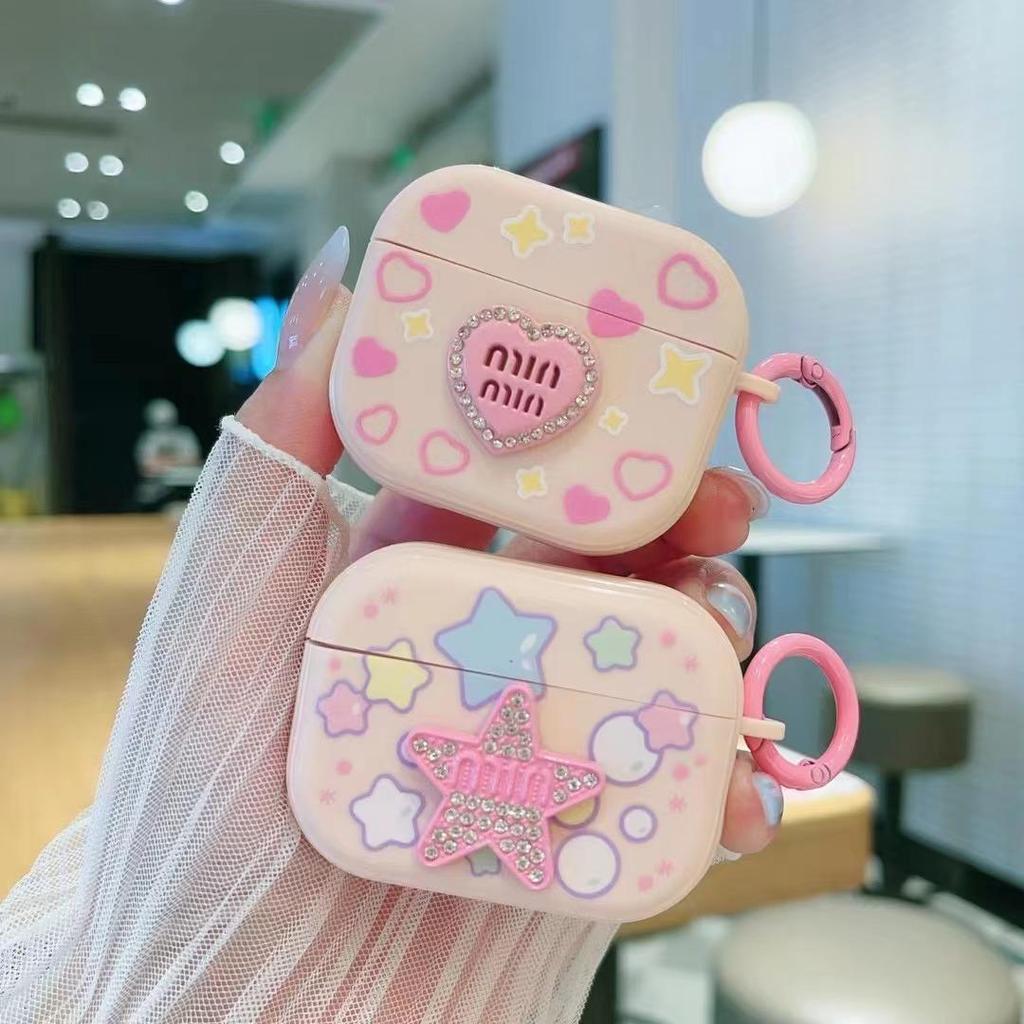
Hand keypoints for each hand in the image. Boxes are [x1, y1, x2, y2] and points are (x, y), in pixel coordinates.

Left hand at [239, 226, 782, 856]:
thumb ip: (285, 433)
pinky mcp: (580, 834)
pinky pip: (680, 789)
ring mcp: (539, 738)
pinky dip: (729, 779)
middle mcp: (483, 651)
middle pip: (618, 564)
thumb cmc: (198, 793)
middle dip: (687, 529)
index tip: (652, 398)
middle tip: (721, 508)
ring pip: (665, 661)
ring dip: (719, 638)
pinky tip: (735, 786)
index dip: (599, 439)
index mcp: (415, 581)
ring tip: (718, 644)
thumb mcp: (230, 589)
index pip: (530, 488)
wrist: (231, 996)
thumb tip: (341, 279)